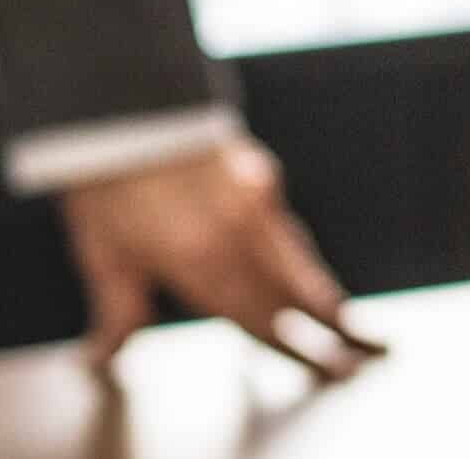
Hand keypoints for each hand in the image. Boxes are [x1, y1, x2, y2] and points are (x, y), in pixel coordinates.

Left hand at [59, 134, 384, 377]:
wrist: (118, 98)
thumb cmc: (103, 178)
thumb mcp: (103, 252)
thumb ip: (117, 311)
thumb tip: (100, 358)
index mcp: (206, 265)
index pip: (267, 324)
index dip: (303, 353)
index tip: (334, 371)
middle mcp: (242, 236)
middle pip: (303, 295)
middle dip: (337, 330)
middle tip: (369, 357)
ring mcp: (255, 200)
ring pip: (301, 259)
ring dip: (324, 292)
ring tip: (345, 319)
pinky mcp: (255, 170)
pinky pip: (285, 225)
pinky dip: (298, 251)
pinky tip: (296, 260)